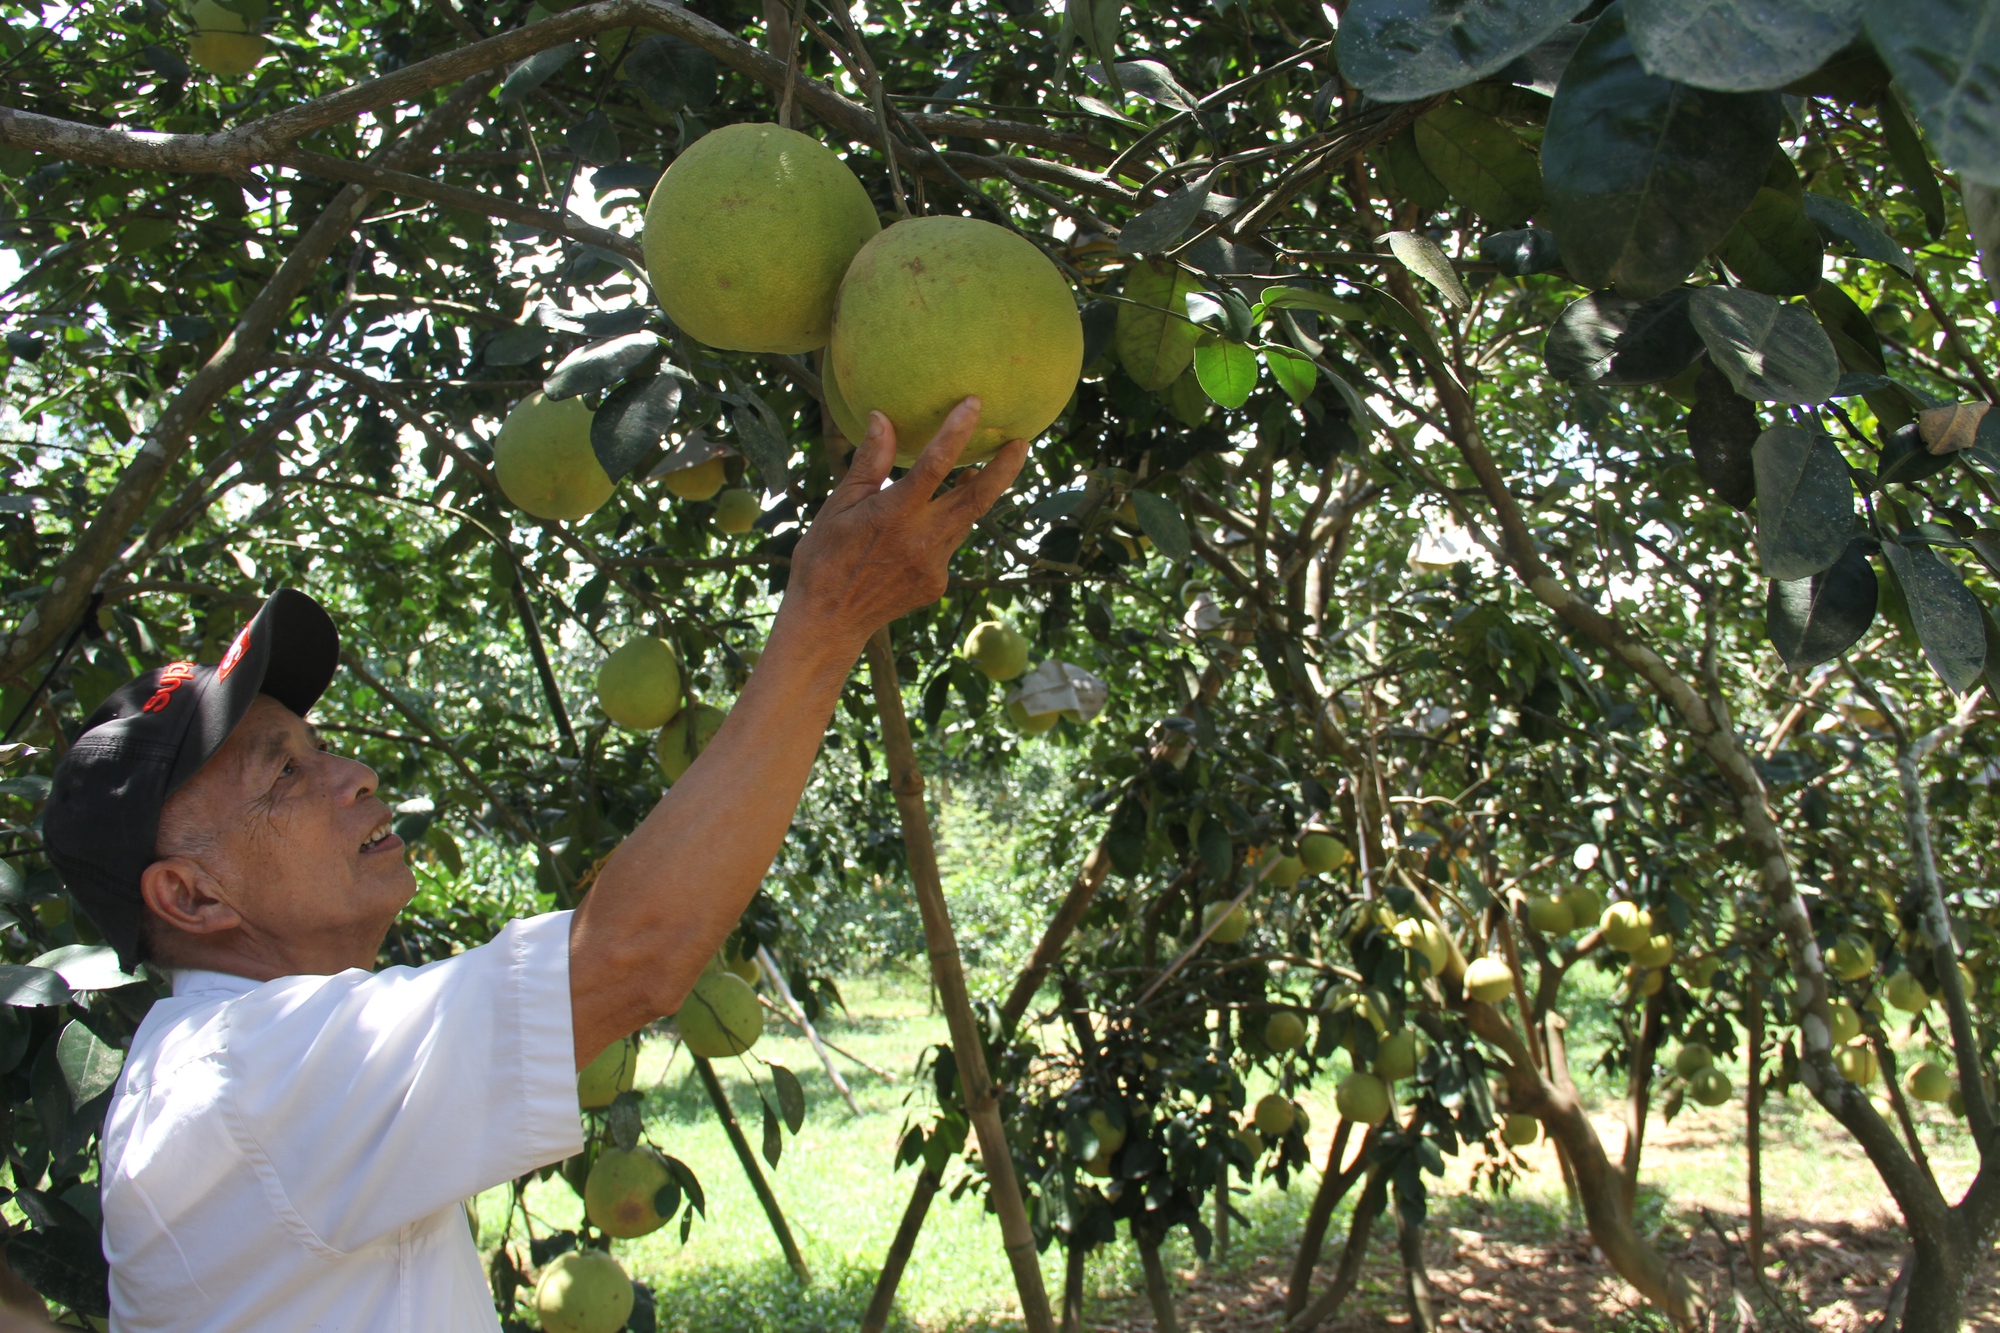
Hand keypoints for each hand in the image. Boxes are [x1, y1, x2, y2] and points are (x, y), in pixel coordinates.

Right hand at [784, 397, 1027, 647]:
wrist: (828, 621)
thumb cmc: (823, 558)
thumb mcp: (838, 506)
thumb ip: (869, 463)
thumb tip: (882, 418)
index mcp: (892, 515)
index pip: (934, 466)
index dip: (956, 432)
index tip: (974, 404)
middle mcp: (920, 540)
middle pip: (976, 499)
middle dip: (1004, 469)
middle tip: (1021, 442)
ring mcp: (933, 566)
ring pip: (964, 521)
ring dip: (974, 495)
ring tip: (976, 471)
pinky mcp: (937, 584)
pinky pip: (949, 546)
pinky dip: (943, 527)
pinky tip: (926, 524)